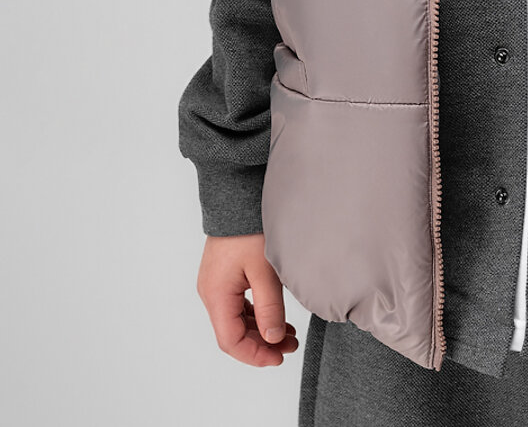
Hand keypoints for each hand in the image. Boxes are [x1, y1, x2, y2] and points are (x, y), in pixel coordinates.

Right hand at [196, 234, 299, 366]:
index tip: (279, 358)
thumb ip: (269, 308)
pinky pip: (236, 305)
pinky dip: (255, 315)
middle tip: (290, 346)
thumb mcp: (265, 271)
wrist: (238, 196)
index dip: (255, 355)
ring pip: (235, 320)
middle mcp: (210, 293)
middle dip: (261, 344)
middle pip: (232, 333)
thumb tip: (273, 340)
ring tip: (288, 334)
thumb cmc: (250, 229)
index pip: (231, 341)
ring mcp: (215, 284)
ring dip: (260, 330)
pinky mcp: (223, 275)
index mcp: (216, 295)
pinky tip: (274, 317)